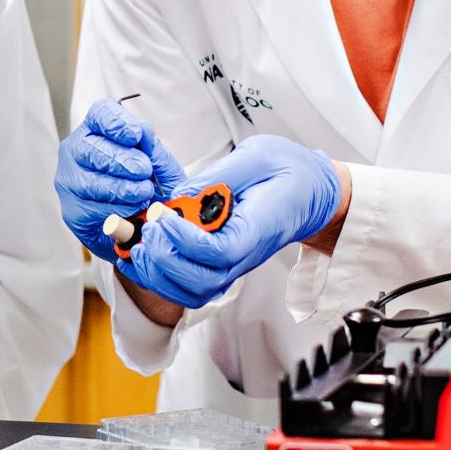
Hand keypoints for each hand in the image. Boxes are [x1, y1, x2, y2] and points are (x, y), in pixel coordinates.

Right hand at [54, 98, 187, 259]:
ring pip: (88, 181)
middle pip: (91, 147)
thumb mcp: (160, 166)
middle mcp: (77, 150)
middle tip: (144, 170)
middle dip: (122, 160)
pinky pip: (90, 208)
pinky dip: (115, 209)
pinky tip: (131, 209)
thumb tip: (145, 130)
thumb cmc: (149, 185)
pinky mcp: (71, 210)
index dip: (116, 122)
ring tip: (143, 192)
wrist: (144, 224)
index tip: (135, 135)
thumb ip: (154, 148)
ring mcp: (69, 180)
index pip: (100, 113)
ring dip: (120, 188)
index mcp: (98, 130)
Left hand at [121, 135, 342, 308]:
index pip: (219, 252)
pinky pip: (188, 287)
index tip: (163, 214)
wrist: (310, 192)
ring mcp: (233, 265)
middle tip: (148, 226)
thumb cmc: (287, 171)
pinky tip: (142, 251)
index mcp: (258, 229)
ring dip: (158, 274)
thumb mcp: (257, 156)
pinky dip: (160, 277)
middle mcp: (245, 255)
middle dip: (165, 260)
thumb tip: (180, 195)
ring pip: (192, 292)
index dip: (185, 239)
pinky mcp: (220, 265)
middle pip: (202, 282)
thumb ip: (219, 175)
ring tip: (140, 242)